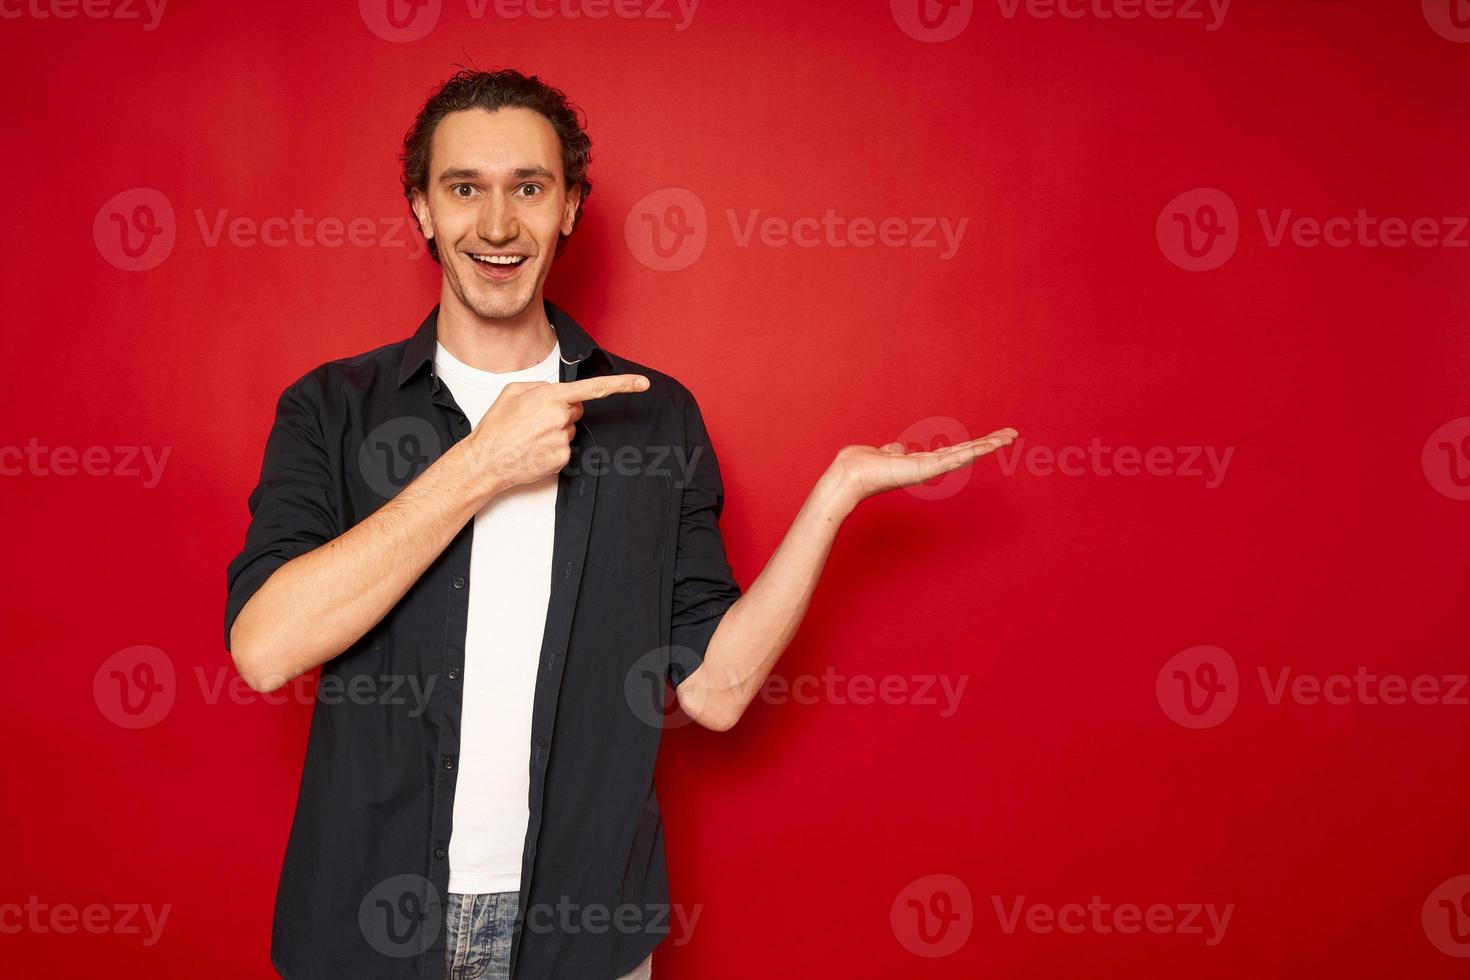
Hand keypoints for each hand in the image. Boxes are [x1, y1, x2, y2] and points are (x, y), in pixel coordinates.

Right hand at [460, 373, 650, 495]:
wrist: (486, 460)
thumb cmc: (497, 426)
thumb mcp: (513, 391)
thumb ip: (541, 386)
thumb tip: (556, 392)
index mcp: (550, 397)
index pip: (594, 388)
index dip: (622, 385)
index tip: (643, 383)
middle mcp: (560, 418)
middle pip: (575, 410)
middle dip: (561, 412)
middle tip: (534, 421)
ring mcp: (562, 440)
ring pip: (568, 430)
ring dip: (554, 431)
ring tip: (529, 437)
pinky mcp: (562, 459)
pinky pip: (565, 448)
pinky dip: (552, 448)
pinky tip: (534, 449)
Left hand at [826, 427, 1018, 508]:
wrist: (850, 477)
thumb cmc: (861, 467)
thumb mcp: (882, 454)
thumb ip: (894, 452)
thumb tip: (898, 448)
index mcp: (919, 463)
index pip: (950, 452)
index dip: (969, 446)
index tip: (987, 440)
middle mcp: (928, 467)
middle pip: (965, 453)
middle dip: (988, 444)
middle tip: (1011, 434)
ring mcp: (929, 469)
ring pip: (966, 454)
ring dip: (989, 444)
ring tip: (1009, 436)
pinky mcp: (926, 469)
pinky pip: (955, 458)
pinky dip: (974, 450)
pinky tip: (991, 444)